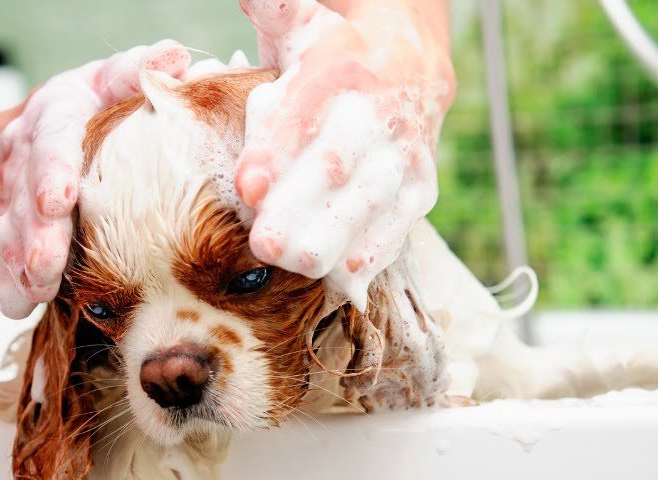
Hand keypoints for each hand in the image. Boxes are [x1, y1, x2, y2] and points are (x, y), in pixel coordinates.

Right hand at [0, 40, 191, 318]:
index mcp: (55, 115)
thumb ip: (137, 71)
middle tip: (47, 265)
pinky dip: (1, 286)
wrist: (23, 141)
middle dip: (35, 234)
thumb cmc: (91, 111)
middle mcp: (25, 156)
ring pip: (7, 234)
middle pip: (25, 198)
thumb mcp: (108, 82)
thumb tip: (176, 56)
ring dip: (19, 265)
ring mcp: (10, 198)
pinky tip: (15, 304)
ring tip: (37, 289)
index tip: (60, 200)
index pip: (51, 137)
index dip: (53, 169)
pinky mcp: (1, 233)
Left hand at [236, 0, 454, 308]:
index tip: (248, 186)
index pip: (306, 112)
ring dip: (334, 237)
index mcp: (340, 68)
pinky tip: (346, 275)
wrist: (411, 62)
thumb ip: (269, 24)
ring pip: (372, 200)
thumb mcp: (297, 29)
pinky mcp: (421, 188)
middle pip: (339, 164)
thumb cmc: (331, 55)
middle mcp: (379, 111)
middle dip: (301, 207)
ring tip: (298, 264)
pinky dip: (374, 251)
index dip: (277, 151)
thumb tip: (236, 12)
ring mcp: (406, 152)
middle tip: (266, 244)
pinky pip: (400, 224)